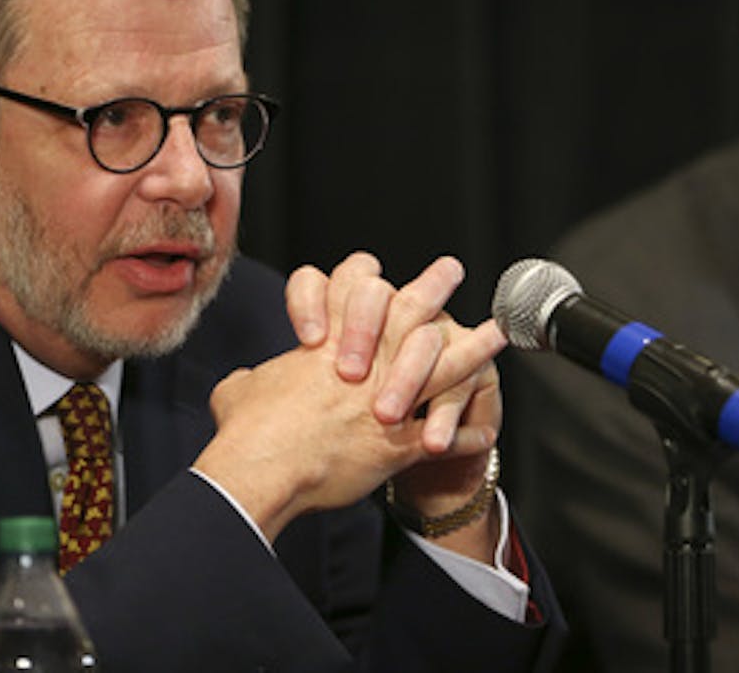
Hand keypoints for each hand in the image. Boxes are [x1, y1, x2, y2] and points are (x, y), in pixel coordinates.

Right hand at [193, 253, 504, 549]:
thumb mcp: (240, 391)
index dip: (366, 277)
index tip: (381, 273)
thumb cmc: (248, 430)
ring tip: (498, 333)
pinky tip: (486, 432)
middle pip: (410, 310)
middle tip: (452, 269)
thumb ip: (251, 382)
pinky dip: (467, 434)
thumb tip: (242, 384)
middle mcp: (366, 364)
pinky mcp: (400, 443)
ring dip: (474, 347)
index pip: (350, 290)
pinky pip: (445, 435)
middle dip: (434, 286)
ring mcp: (388, 399)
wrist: (264, 469)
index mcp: (327, 344)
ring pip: (443, 365)